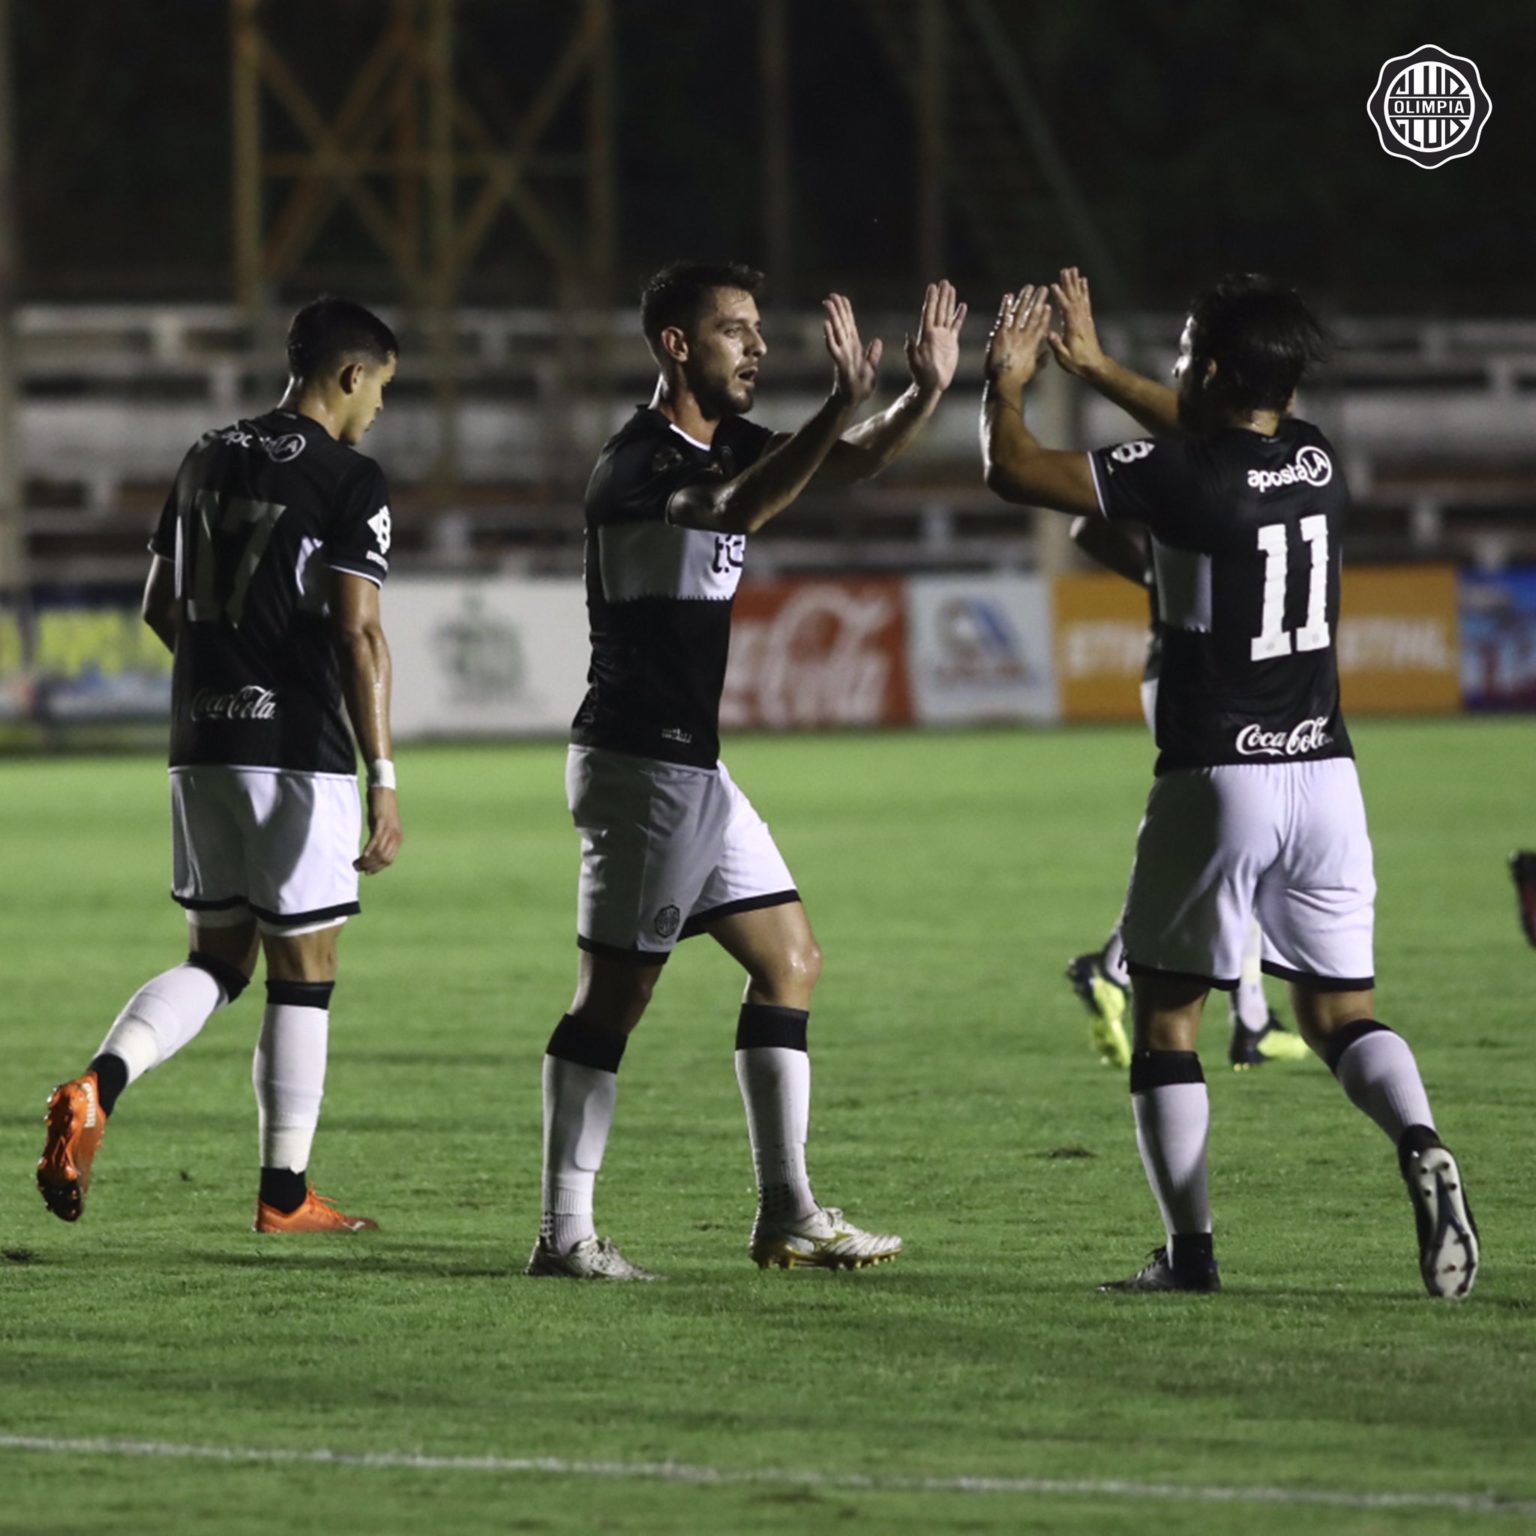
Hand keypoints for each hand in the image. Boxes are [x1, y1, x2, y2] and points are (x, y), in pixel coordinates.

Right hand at [355, 786, 401, 873]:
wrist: (384, 791)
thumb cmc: (382, 810)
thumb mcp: (384, 827)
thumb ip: (381, 839)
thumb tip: (372, 852)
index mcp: (398, 840)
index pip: (388, 861)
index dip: (377, 868)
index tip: (366, 872)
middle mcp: (396, 837)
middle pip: (383, 859)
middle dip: (369, 866)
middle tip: (357, 868)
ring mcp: (389, 830)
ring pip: (379, 852)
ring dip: (366, 861)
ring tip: (355, 864)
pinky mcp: (381, 823)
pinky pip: (376, 841)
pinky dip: (368, 850)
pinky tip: (361, 856)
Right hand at [823, 293, 881, 408]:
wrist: (854, 401)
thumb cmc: (861, 386)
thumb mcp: (872, 368)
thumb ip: (873, 354)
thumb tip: (877, 340)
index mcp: (854, 347)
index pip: (850, 325)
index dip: (846, 311)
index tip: (841, 297)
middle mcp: (846, 348)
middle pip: (841, 324)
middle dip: (837, 309)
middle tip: (831, 295)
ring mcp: (842, 354)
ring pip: (836, 332)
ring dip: (831, 317)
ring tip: (826, 303)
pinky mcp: (840, 363)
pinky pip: (833, 347)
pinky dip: (829, 336)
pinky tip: (825, 324)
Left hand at [905, 279, 967, 393]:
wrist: (931, 385)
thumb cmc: (921, 376)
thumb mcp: (914, 362)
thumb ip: (912, 349)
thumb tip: (908, 336)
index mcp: (925, 335)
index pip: (929, 313)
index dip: (931, 300)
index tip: (932, 286)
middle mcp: (934, 333)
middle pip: (938, 310)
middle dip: (941, 296)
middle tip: (943, 282)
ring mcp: (943, 337)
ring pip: (946, 314)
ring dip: (949, 301)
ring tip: (951, 288)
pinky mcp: (951, 343)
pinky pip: (956, 326)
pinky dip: (959, 316)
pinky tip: (962, 305)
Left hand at [985, 285, 1051, 394]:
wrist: (1005, 381)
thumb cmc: (1018, 378)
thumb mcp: (1033, 370)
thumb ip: (1041, 361)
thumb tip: (1048, 354)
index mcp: (1033, 344)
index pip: (1041, 325)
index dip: (1045, 314)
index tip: (1048, 305)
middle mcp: (1025, 336)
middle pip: (1033, 314)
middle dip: (1038, 300)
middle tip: (1044, 288)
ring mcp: (1013, 334)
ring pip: (1020, 312)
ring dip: (1025, 298)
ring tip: (1029, 287)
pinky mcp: (1001, 334)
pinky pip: (1004, 316)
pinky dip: (1007, 306)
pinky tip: (1010, 295)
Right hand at [1048, 267, 1106, 379]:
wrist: (1094, 366)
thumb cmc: (1077, 363)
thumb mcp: (1064, 358)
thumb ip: (1057, 345)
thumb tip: (1049, 333)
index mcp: (1073, 329)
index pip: (1066, 309)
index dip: (1060, 297)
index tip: (1054, 285)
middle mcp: (1080, 320)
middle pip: (1074, 298)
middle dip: (1069, 284)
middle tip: (1065, 270)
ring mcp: (1085, 319)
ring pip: (1080, 297)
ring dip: (1076, 283)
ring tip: (1073, 270)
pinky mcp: (1087, 320)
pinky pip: (1086, 302)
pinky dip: (1084, 290)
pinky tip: (1083, 281)